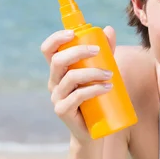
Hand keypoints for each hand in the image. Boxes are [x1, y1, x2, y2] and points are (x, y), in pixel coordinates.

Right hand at [40, 26, 115, 145]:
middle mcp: (54, 81)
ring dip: (93, 72)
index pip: (48, 50)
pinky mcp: (63, 111)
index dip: (56, 38)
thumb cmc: (98, 96)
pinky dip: (94, 89)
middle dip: (78, 51)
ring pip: (70, 78)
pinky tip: (107, 87)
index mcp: (59, 70)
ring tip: (110, 74)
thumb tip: (109, 29)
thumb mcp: (102, 70)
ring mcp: (57, 97)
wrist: (96, 129)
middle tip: (99, 51)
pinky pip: (77, 97)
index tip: (73, 33)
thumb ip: (106, 50)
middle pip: (58, 60)